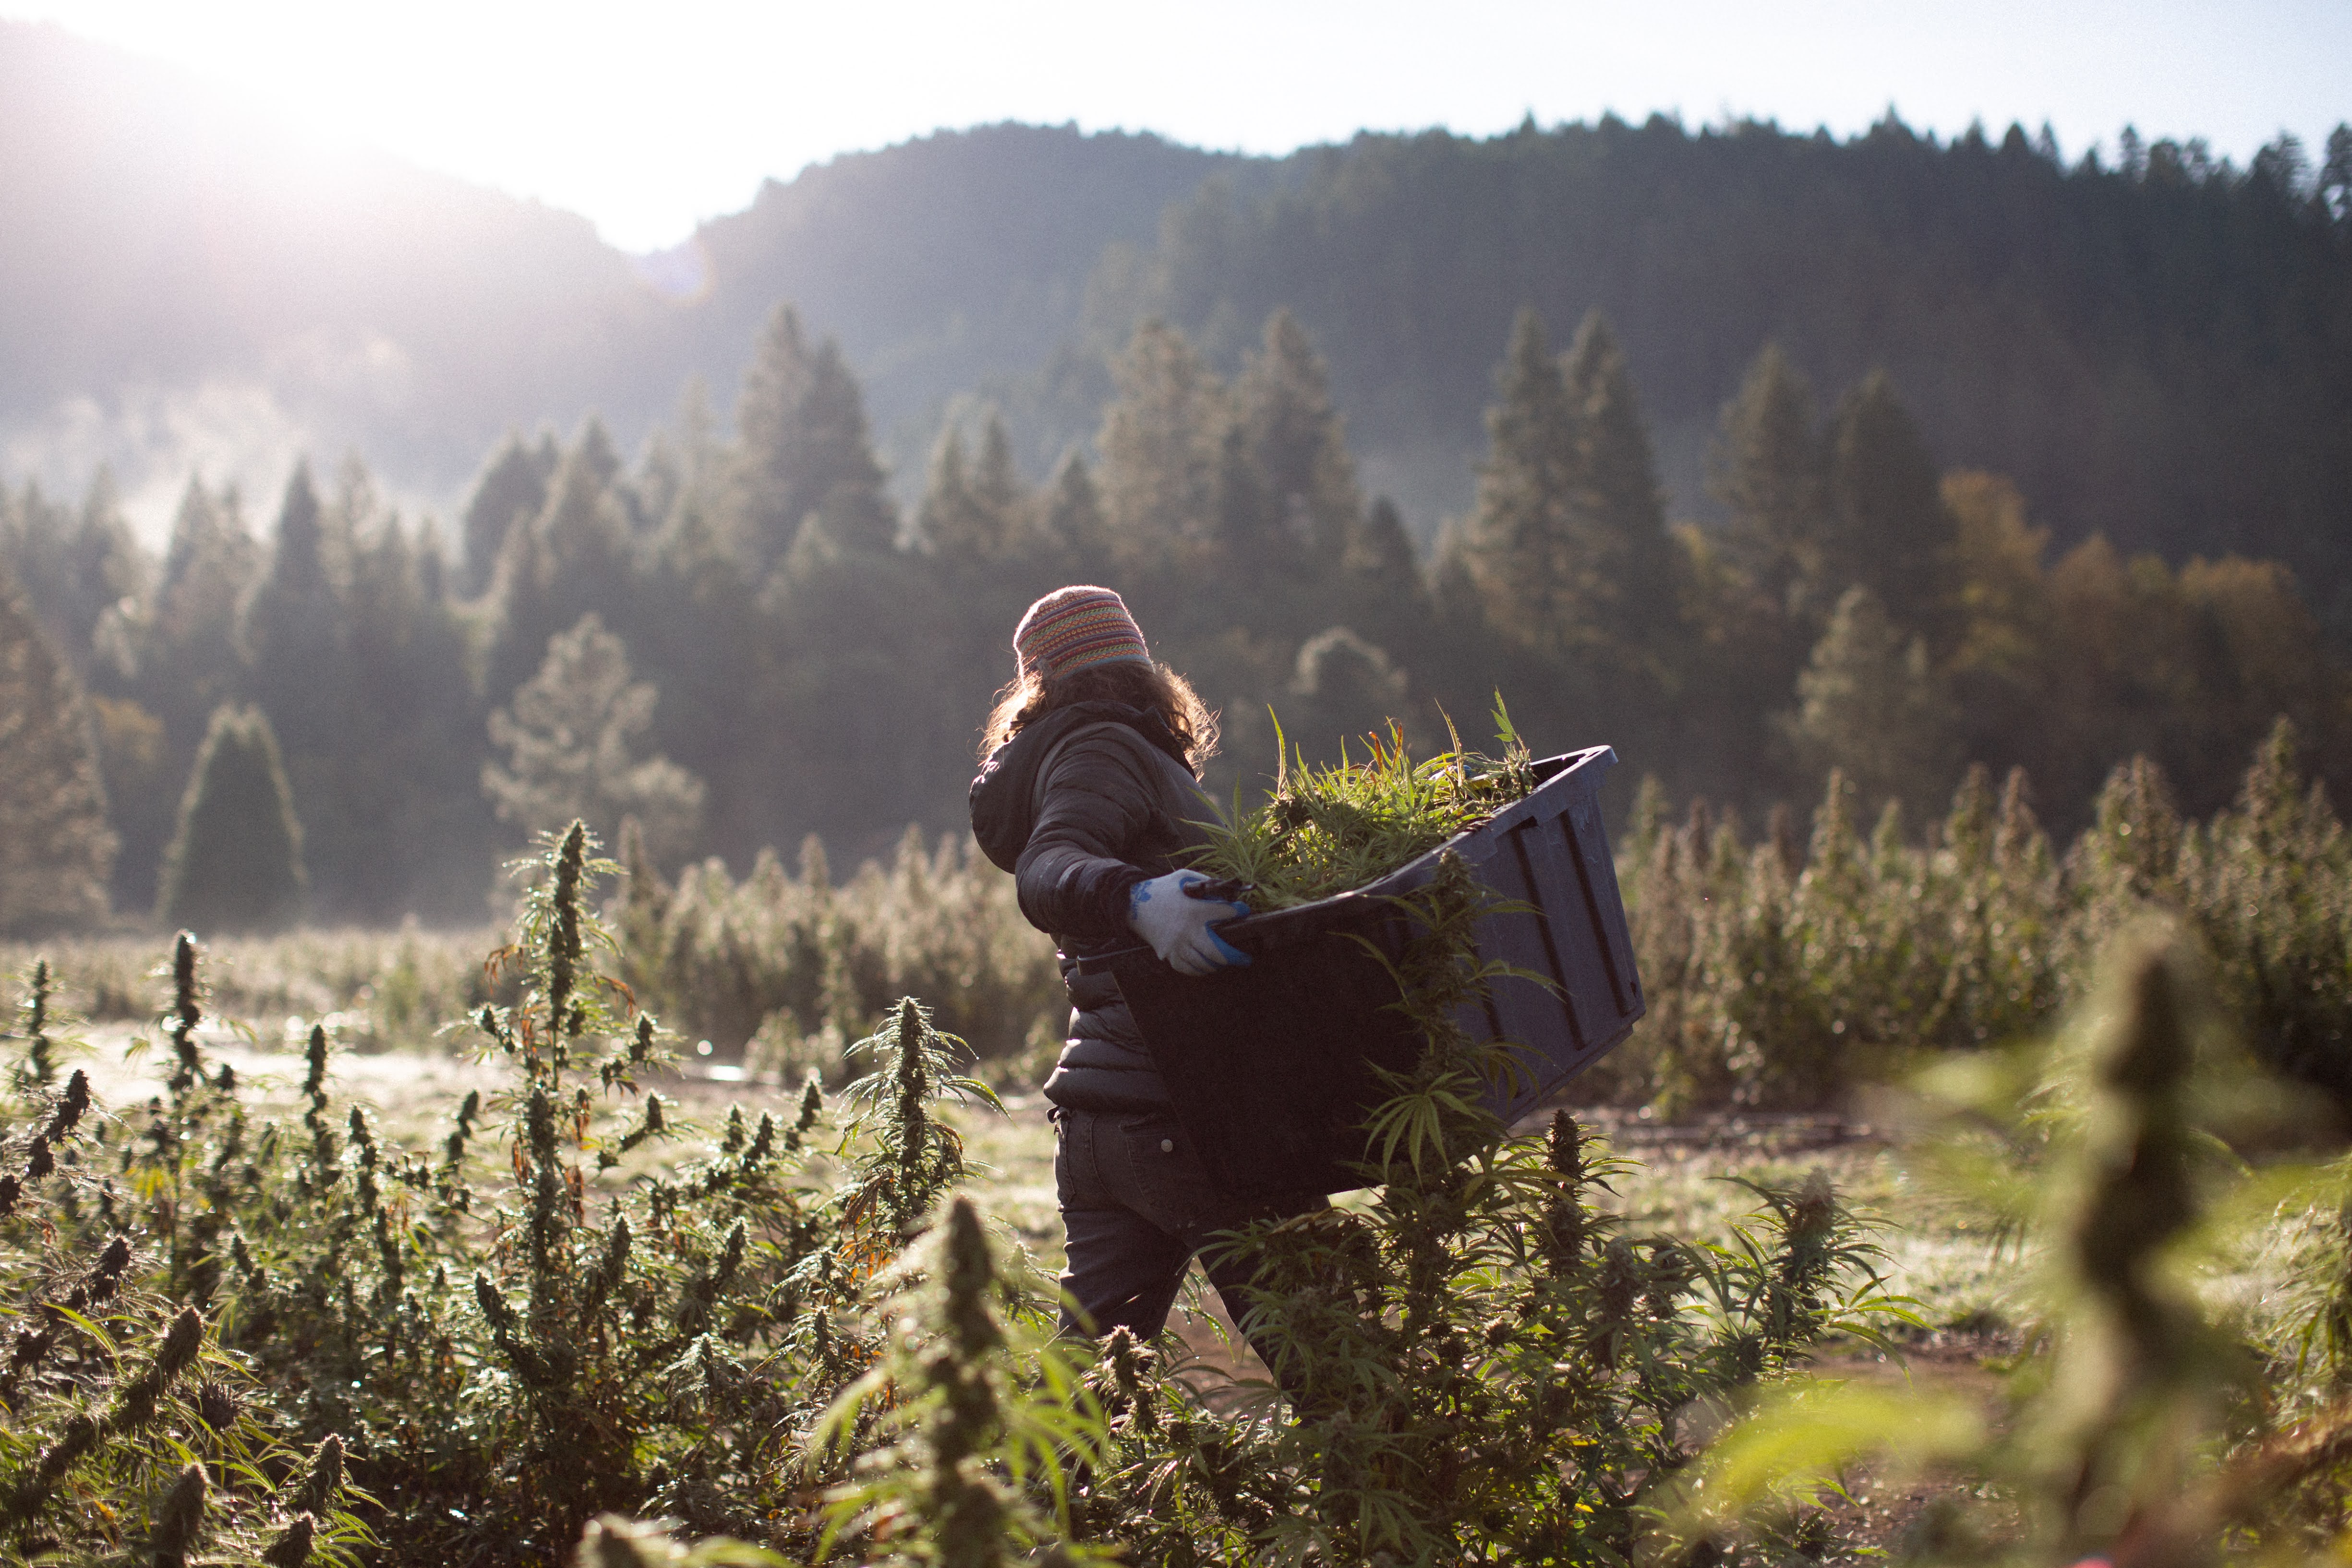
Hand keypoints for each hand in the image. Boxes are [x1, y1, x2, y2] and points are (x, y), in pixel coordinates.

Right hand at [1127, 871, 1251, 976]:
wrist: (1132, 905)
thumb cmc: (1161, 889)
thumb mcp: (1183, 877)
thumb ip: (1205, 882)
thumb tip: (1227, 889)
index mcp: (1195, 910)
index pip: (1226, 913)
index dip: (1240, 912)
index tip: (1244, 912)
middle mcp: (1188, 931)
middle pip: (1220, 952)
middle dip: (1237, 957)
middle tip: (1246, 958)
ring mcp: (1177, 946)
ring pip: (1205, 964)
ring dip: (1219, 965)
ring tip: (1226, 961)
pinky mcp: (1168, 955)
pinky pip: (1189, 969)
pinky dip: (1201, 970)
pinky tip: (1207, 966)